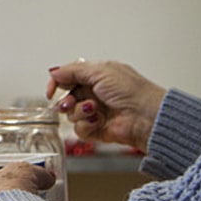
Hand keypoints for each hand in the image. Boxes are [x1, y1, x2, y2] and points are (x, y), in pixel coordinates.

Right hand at [46, 60, 165, 152]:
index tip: (52, 90)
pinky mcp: (96, 129)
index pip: (68, 78)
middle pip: (66, 97)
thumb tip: (55, 72)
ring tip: (93, 110)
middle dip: (67, 101)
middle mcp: (95, 94)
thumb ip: (74, 70)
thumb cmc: (133, 92)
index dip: (57, 83)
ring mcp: (95, 112)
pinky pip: (78, 129)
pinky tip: (97, 121)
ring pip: (70, 114)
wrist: (147, 117)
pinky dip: (86, 125)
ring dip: (79, 112)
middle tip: (71, 102)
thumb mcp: (101, 71)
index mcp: (97, 77)